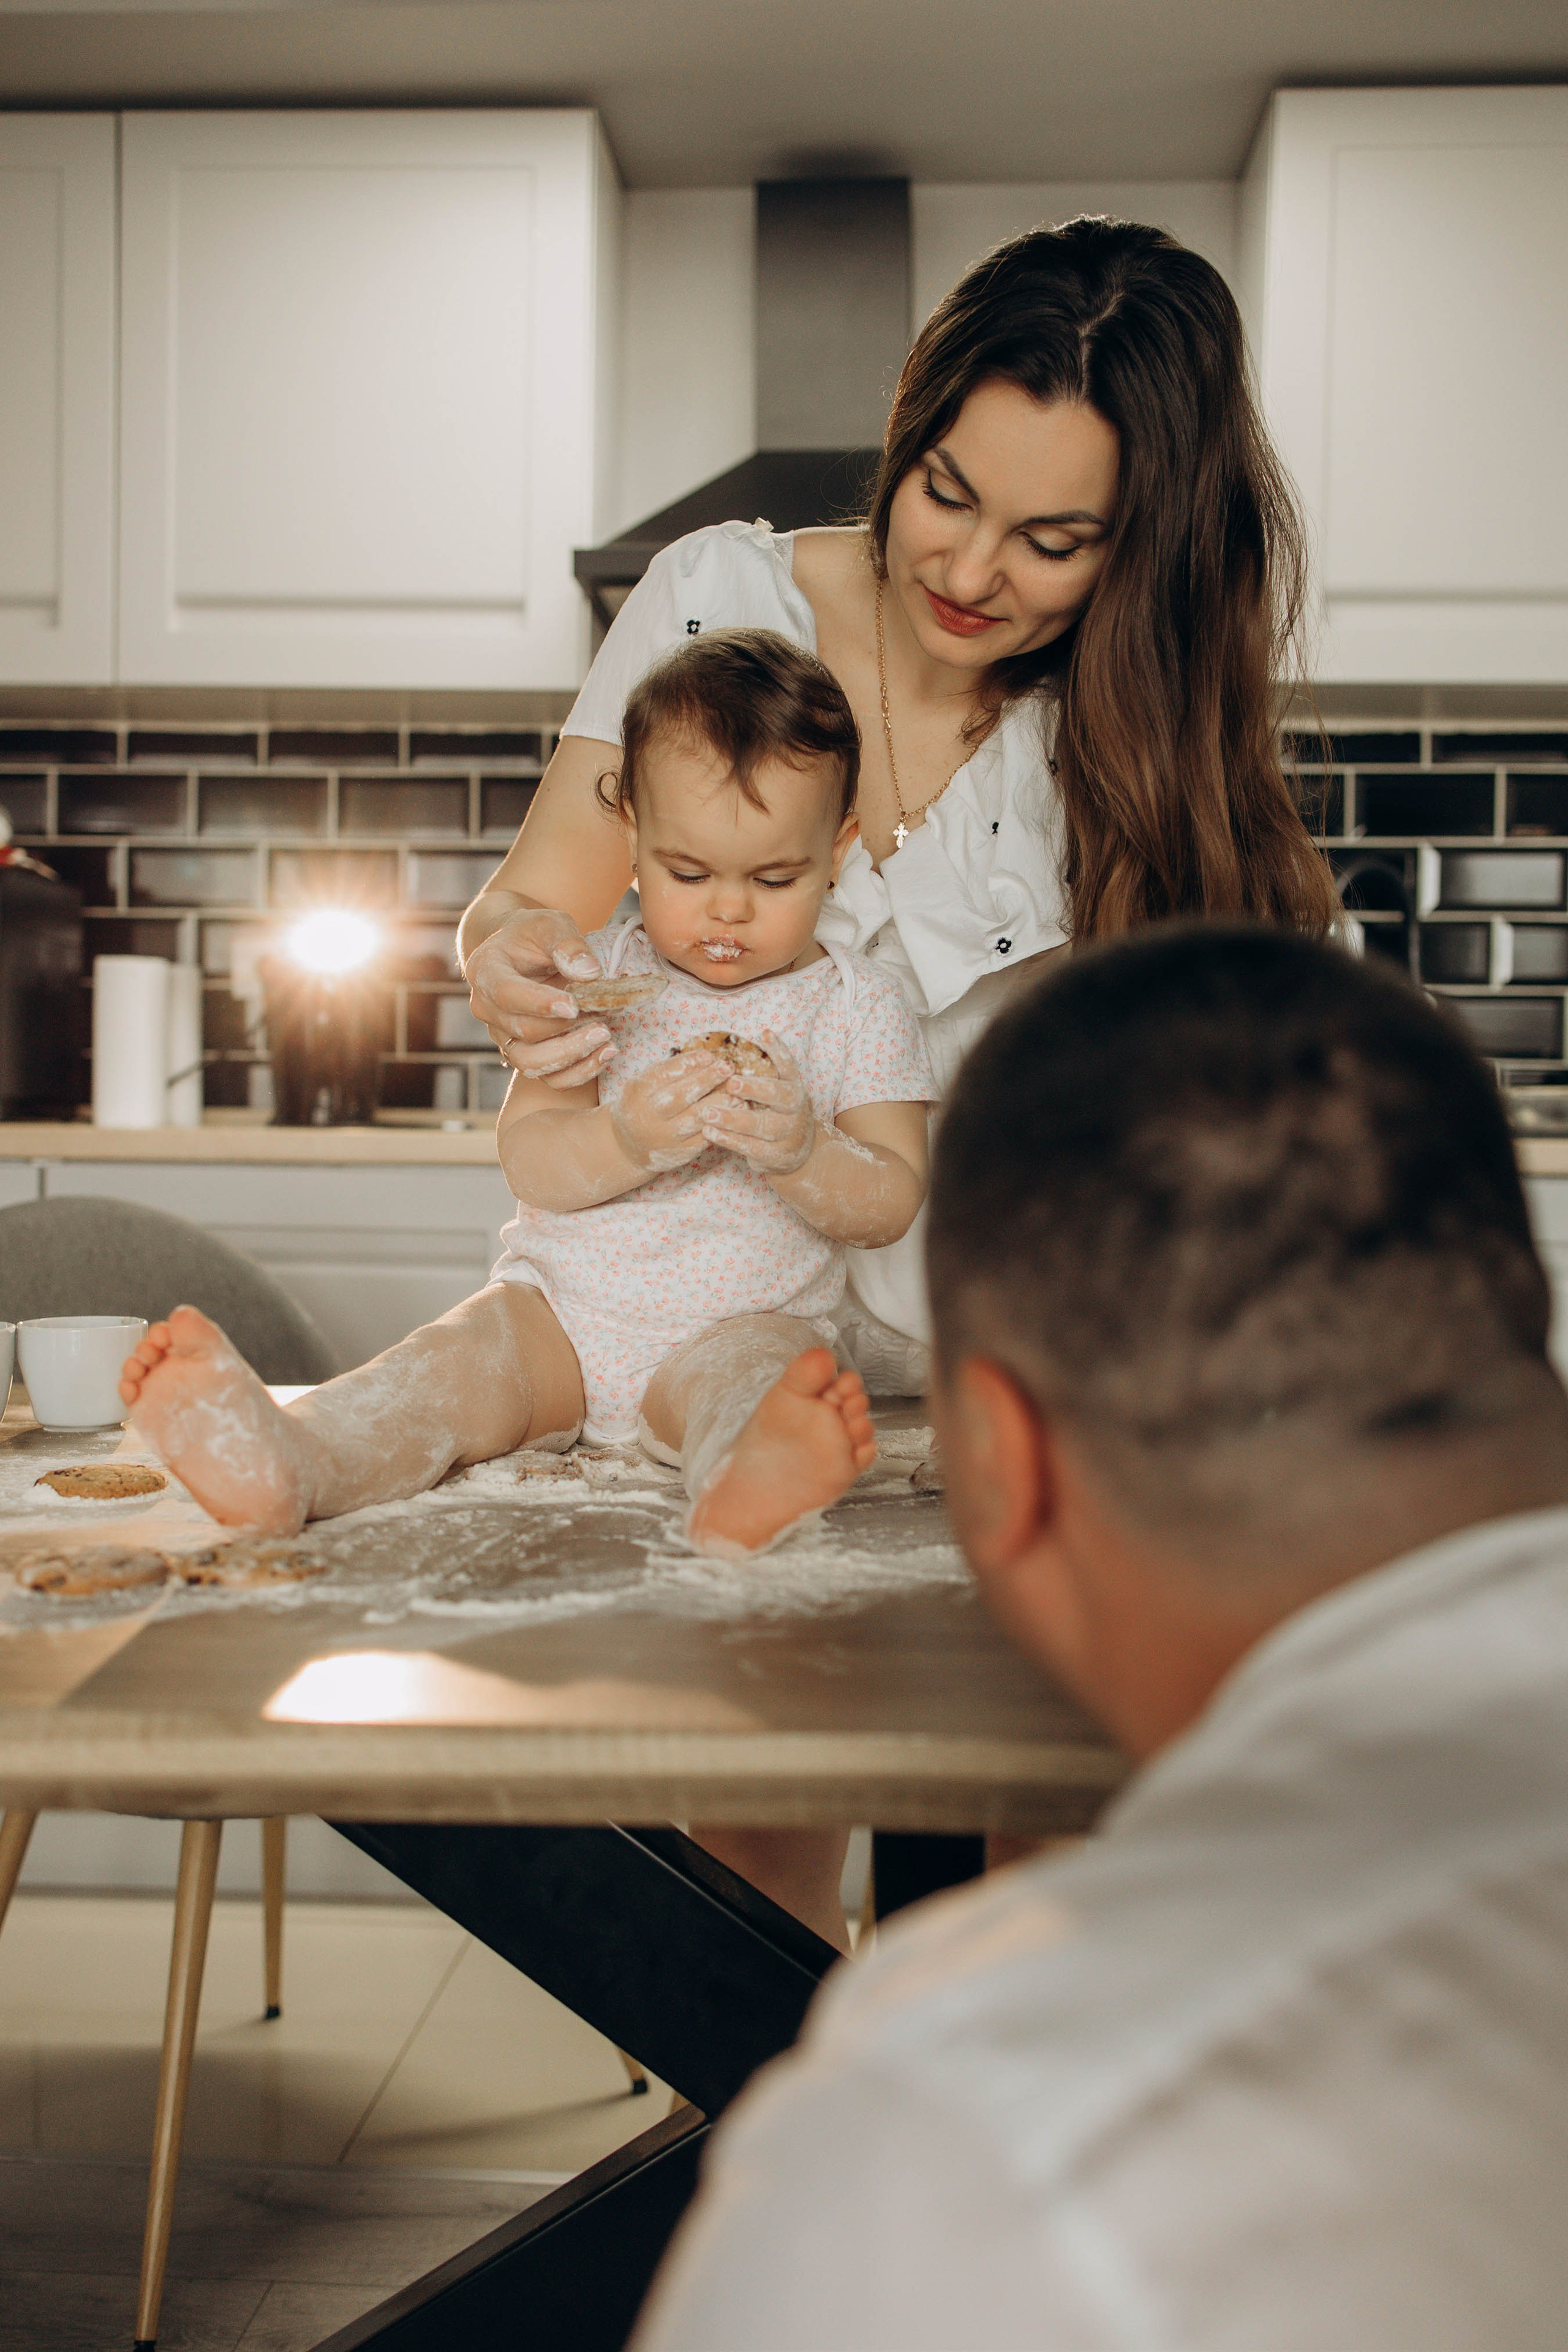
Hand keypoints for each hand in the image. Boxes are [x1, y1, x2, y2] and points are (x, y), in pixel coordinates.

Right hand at [465, 908, 614, 1088]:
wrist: (521, 951)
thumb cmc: (535, 935)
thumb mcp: (551, 925)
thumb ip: (568, 945)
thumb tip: (590, 974)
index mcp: (486, 971)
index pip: (507, 994)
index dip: (540, 1003)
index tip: (575, 1005)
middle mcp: (487, 1008)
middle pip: (524, 1032)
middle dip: (567, 1029)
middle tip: (604, 1017)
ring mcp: (502, 1035)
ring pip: (532, 1063)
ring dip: (572, 1055)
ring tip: (607, 1038)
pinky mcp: (523, 1053)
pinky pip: (547, 1078)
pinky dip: (578, 1072)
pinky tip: (605, 1054)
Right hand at [610, 1050, 727, 1176]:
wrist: (629, 1147)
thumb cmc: (642, 1106)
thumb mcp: (643, 1086)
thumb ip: (667, 1072)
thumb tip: (704, 1057)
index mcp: (637, 1093)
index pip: (663, 1075)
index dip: (688, 1064)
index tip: (709, 1055)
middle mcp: (648, 1116)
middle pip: (680, 1096)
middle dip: (706, 1079)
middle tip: (727, 1067)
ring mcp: (663, 1137)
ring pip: (694, 1118)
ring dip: (718, 1102)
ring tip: (736, 1089)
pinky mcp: (679, 1153)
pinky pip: (703, 1137)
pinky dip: (720, 1123)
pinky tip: (734, 1111)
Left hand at [698, 1033, 815, 1174]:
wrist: (799, 1153)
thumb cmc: (776, 1115)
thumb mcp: (776, 1094)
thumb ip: (759, 1078)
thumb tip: (723, 1056)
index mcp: (794, 1087)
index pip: (789, 1065)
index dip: (778, 1050)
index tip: (764, 1033)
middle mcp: (796, 1108)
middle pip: (779, 1095)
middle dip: (755, 1088)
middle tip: (731, 1083)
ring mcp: (790, 1132)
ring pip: (762, 1125)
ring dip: (733, 1119)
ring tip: (707, 1113)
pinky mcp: (778, 1155)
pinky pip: (752, 1147)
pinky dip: (729, 1140)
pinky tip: (709, 1133)